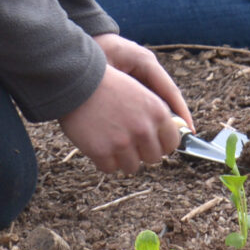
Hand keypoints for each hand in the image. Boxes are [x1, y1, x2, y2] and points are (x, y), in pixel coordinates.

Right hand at [60, 37, 189, 172]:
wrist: (77, 81)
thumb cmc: (109, 85)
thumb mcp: (141, 93)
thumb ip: (156, 116)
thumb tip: (169, 139)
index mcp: (158, 112)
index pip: (172, 143)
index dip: (162, 144)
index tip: (152, 142)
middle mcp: (143, 129)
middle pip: (153, 158)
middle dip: (142, 152)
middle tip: (128, 141)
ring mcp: (122, 142)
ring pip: (132, 167)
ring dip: (122, 158)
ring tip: (111, 141)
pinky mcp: (101, 152)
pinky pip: (110, 168)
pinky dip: (104, 160)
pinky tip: (98, 143)